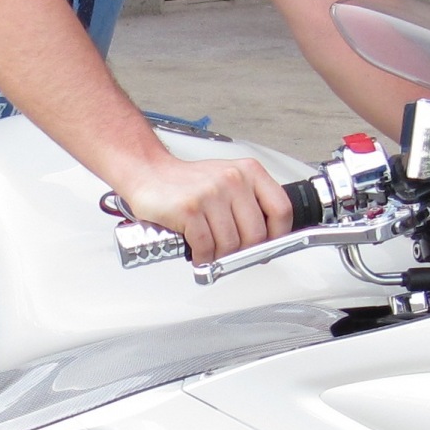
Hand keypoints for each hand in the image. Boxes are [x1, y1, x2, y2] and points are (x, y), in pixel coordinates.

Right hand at [115, 152, 292, 263]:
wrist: (149, 174)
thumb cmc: (189, 183)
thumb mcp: (228, 181)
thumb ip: (250, 204)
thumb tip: (267, 241)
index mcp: (249, 172)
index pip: (280, 210)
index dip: (278, 236)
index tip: (267, 247)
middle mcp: (233, 179)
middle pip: (256, 234)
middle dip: (243, 252)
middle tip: (232, 255)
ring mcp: (211, 193)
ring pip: (230, 244)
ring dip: (220, 257)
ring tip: (211, 252)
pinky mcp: (189, 209)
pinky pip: (206, 247)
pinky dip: (202, 258)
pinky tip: (198, 253)